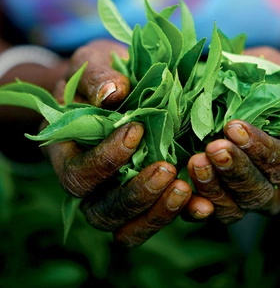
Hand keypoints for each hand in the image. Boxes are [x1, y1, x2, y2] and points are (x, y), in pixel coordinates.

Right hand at [47, 39, 212, 246]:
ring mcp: (119, 193)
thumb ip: (99, 76)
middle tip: (167, 169)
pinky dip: (181, 214)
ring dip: (157, 212)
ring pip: (127, 227)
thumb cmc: (103, 70)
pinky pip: (160, 218)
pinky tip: (204, 204)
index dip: (105, 160)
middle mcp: (90, 183)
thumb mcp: (95, 61)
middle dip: (134, 194)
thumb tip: (113, 93)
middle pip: (100, 211)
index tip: (137, 131)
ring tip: (185, 188)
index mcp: (67, 153)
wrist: (124, 77)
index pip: (78, 174)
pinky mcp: (152, 195)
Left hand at [186, 46, 279, 223]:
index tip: (234, 126)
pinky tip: (184, 190)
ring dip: (214, 187)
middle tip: (214, 146)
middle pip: (261, 191)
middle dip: (236, 169)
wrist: (254, 98)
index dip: (259, 147)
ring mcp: (251, 201)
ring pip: (236, 208)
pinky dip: (196, 207)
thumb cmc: (277, 86)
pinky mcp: (224, 205)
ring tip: (196, 162)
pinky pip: (211, 215)